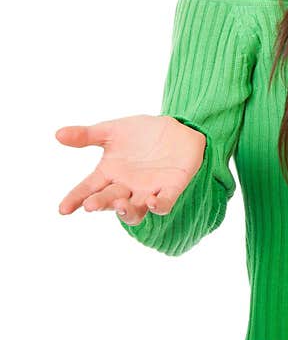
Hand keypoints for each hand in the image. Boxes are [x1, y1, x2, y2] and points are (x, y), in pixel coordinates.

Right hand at [56, 114, 205, 225]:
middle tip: (90, 205)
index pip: (88, 189)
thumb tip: (58, 134)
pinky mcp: (171, 188)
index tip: (63, 209)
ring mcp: (148, 190)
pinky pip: (164, 203)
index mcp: (109, 174)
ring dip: (127, 210)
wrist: (177, 129)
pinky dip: (158, 206)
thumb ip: (88, 135)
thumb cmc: (142, 133)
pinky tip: (152, 201)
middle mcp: (126, 187)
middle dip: (100, 203)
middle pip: (109, 200)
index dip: (75, 199)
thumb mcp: (113, 131)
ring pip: (135, 211)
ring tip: (120, 204)